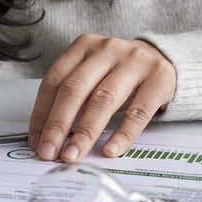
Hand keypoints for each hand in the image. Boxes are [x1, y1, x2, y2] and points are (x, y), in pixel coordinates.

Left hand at [28, 33, 176, 162]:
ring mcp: (134, 63)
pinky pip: (138, 112)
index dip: (42, 113)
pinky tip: (111, 150)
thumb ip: (73, 96)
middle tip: (49, 152)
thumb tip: (49, 136)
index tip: (37, 140)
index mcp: (84, 46)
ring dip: (85, 132)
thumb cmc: (120, 72)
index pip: (55, 80)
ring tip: (74, 155)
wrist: (165, 59)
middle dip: (59, 125)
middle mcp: (107, 50)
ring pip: (103, 100)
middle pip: (75, 89)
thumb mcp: (94, 74)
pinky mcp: (158, 80)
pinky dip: (123, 134)